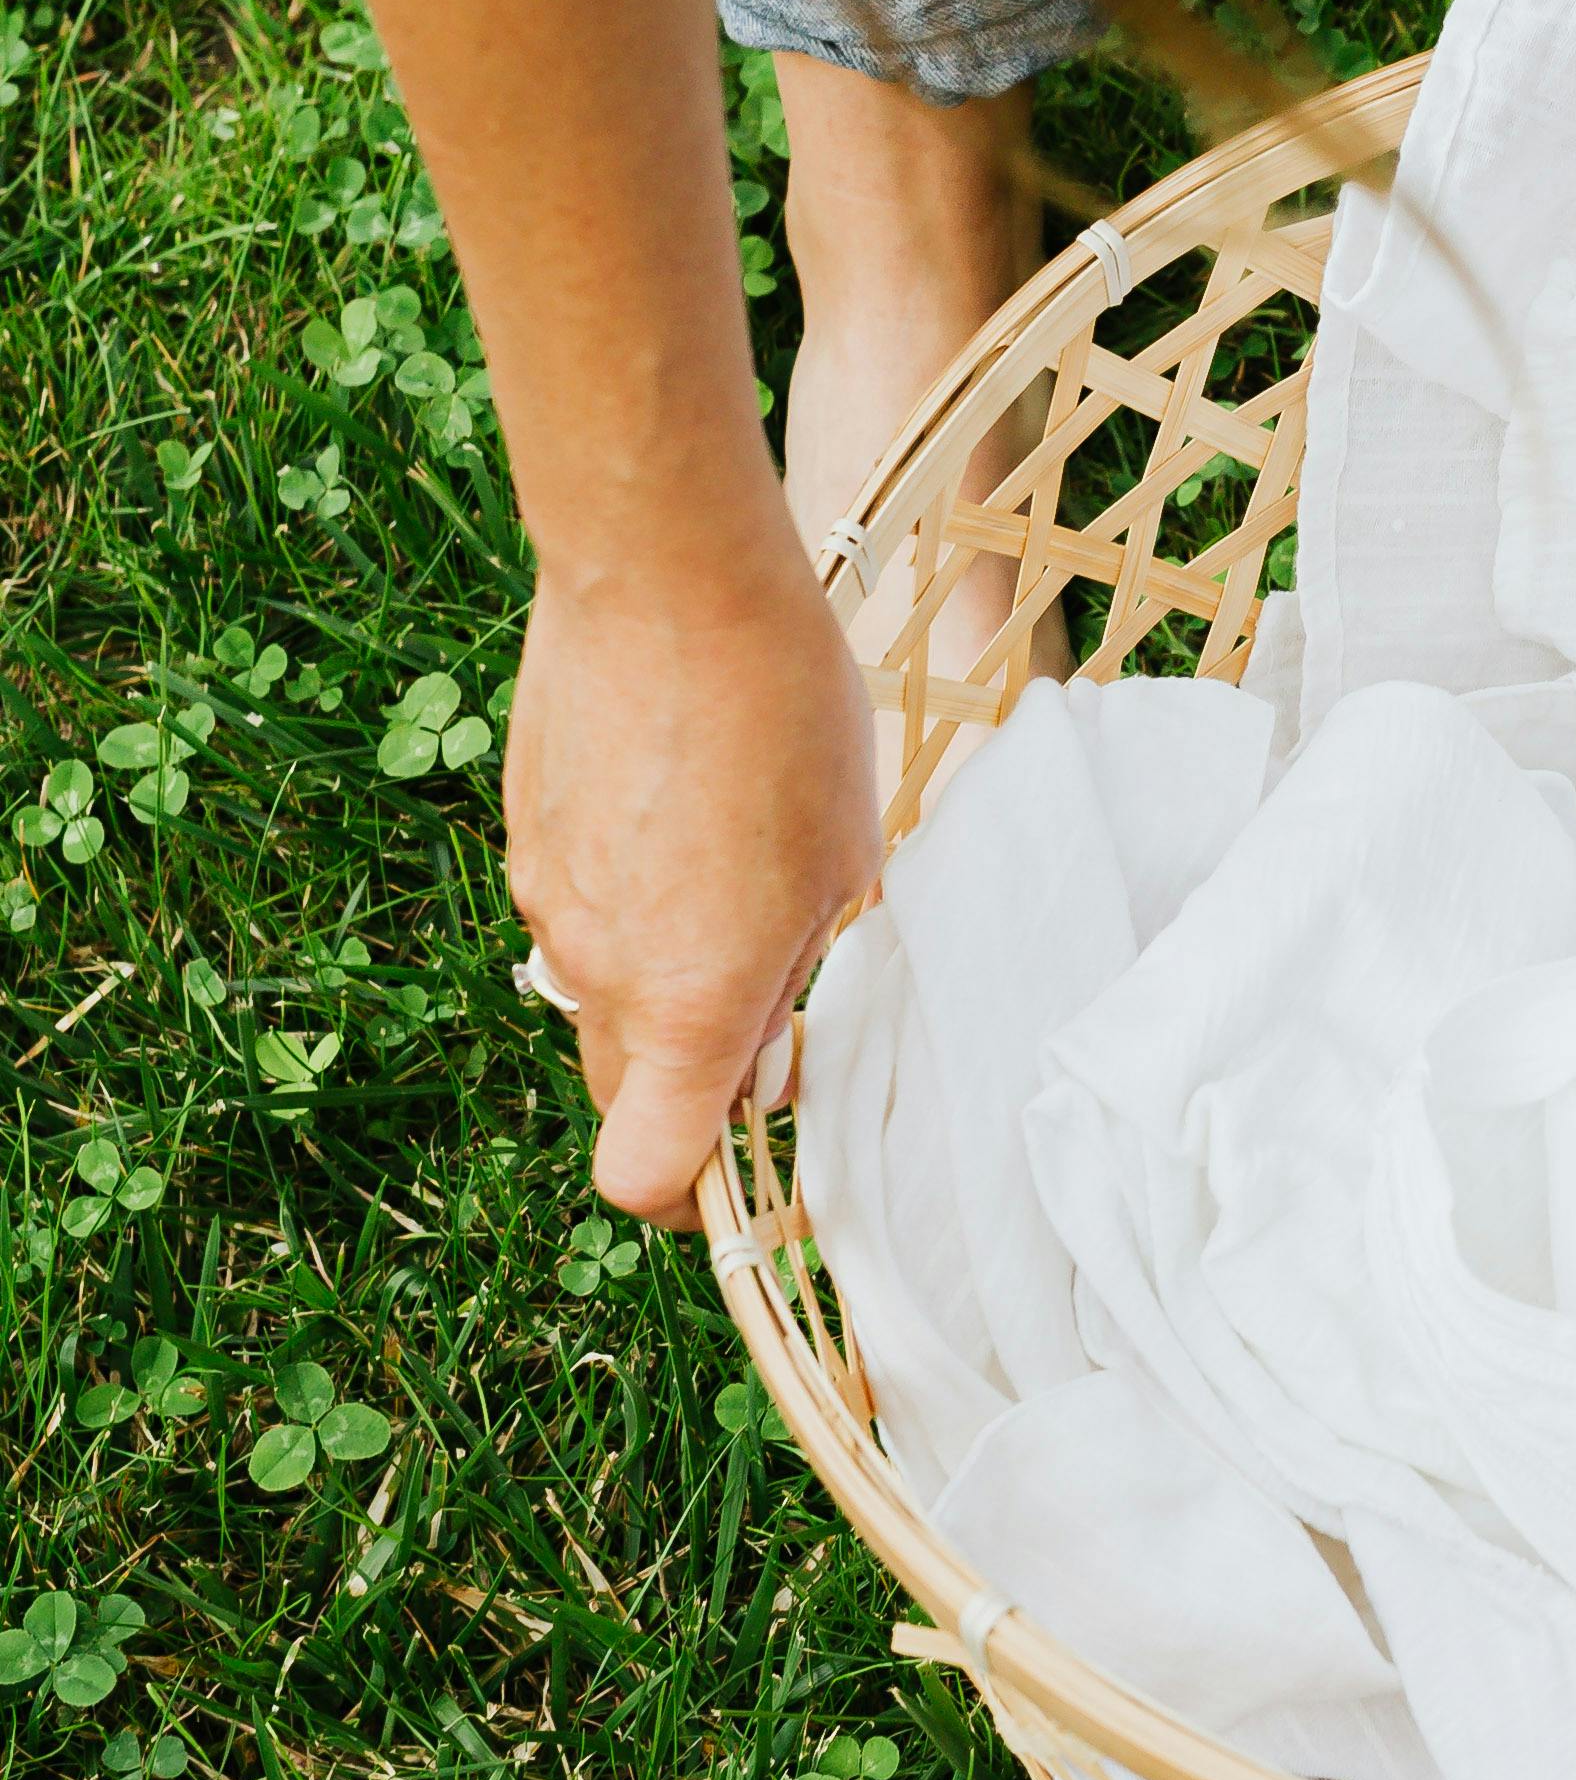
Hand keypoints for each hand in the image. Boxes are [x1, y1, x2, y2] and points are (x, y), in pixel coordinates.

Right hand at [505, 535, 879, 1222]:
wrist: (667, 579)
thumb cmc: (787, 716)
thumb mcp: (846, 866)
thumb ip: (802, 981)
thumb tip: (779, 1054)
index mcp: (690, 1001)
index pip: (643, 1177)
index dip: (689, 1199)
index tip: (740, 1161)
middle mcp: (598, 971)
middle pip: (620, 1094)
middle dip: (685, 1086)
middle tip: (767, 1007)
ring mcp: (547, 904)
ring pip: (595, 997)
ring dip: (656, 982)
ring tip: (732, 879)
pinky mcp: (524, 838)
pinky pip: (571, 913)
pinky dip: (622, 903)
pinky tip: (681, 814)